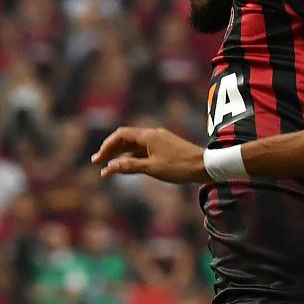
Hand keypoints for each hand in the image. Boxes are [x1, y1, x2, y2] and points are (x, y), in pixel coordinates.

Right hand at [92, 126, 206, 183]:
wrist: (205, 166)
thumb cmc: (180, 167)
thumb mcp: (152, 168)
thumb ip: (129, 167)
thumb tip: (109, 167)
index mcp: (148, 136)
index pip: (121, 135)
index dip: (107, 146)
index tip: (98, 159)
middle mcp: (153, 135)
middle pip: (126, 139)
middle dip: (111, 151)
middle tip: (97, 163)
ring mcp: (160, 141)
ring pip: (135, 146)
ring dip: (121, 156)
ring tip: (109, 169)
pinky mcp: (166, 148)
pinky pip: (145, 150)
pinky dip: (134, 158)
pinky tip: (128, 167)